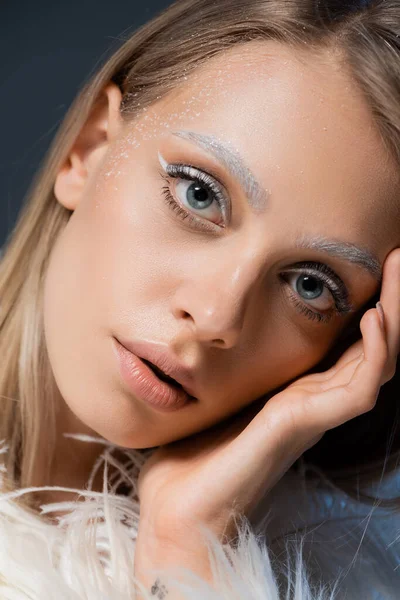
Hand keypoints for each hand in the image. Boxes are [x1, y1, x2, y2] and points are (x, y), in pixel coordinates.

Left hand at [136, 248, 399, 547]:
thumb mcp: (216, 389)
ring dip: (394, 314)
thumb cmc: (193, 452)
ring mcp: (316, 415)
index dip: (369, 302)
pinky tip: (375, 319)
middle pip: (374, 345)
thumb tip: (215, 319)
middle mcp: (316, 400)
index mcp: (299, 390)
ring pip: (378, 362)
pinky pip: (358, 390)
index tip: (374, 260)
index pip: (350, 343)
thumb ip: (232, 360)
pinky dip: (374, 352)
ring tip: (398, 266)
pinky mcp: (305, 427)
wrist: (178, 508)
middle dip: (392, 299)